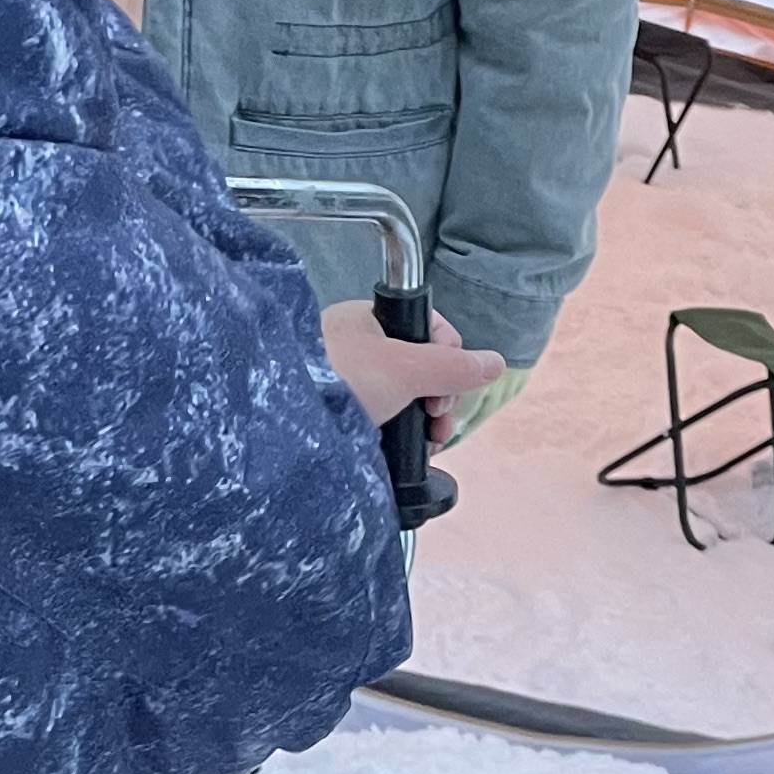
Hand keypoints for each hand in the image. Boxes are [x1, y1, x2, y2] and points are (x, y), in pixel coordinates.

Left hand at [320, 298, 505, 440]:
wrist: (279, 427)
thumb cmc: (335, 380)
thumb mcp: (405, 369)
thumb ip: (453, 367)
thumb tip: (494, 362)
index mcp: (366, 320)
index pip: (428, 329)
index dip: (448, 359)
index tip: (445, 391)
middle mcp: (353, 347)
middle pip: (418, 367)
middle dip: (437, 398)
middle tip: (436, 424)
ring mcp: (343, 383)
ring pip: (400, 398)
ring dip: (420, 422)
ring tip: (424, 445)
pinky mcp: (335, 416)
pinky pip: (379, 421)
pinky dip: (395, 436)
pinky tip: (402, 453)